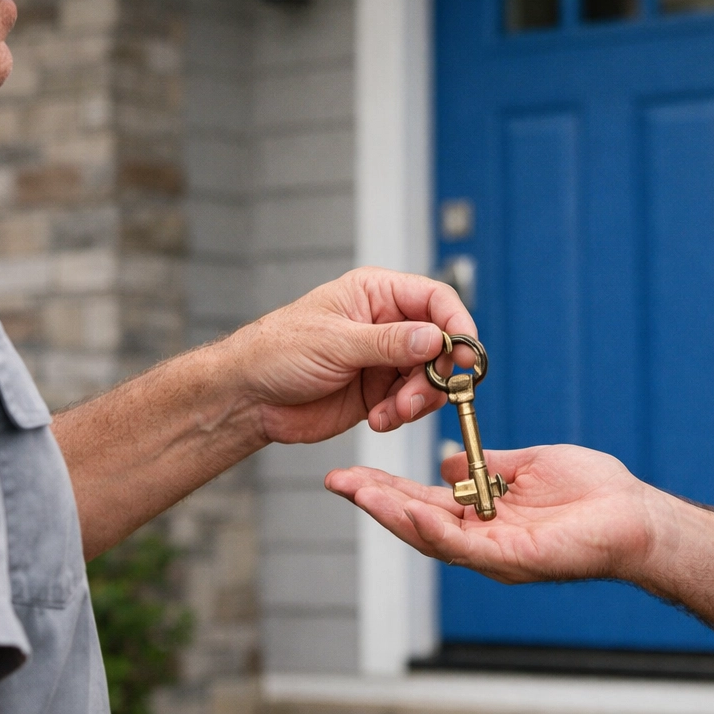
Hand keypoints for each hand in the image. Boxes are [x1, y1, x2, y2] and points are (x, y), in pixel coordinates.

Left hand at [220, 267, 477, 444]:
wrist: (248, 398)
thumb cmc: (278, 352)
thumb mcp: (335, 342)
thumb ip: (389, 342)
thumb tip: (438, 338)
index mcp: (376, 294)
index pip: (436, 299)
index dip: (457, 325)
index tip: (465, 356)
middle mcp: (388, 324)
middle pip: (441, 344)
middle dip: (436, 374)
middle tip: (417, 397)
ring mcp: (384, 360)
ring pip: (430, 378)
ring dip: (418, 400)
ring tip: (390, 413)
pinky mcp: (379, 392)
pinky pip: (410, 404)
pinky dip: (402, 415)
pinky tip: (377, 420)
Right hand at [325, 444, 662, 583]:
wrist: (636, 514)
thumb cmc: (593, 491)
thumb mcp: (528, 465)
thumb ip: (485, 464)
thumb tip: (444, 463)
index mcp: (483, 516)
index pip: (423, 503)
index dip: (386, 490)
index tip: (351, 473)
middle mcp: (482, 540)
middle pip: (416, 523)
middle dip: (374, 502)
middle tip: (336, 480)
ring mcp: (495, 554)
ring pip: (432, 538)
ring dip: (394, 515)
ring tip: (361, 492)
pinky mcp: (514, 560)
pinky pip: (467, 547)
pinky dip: (435, 530)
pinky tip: (410, 511)